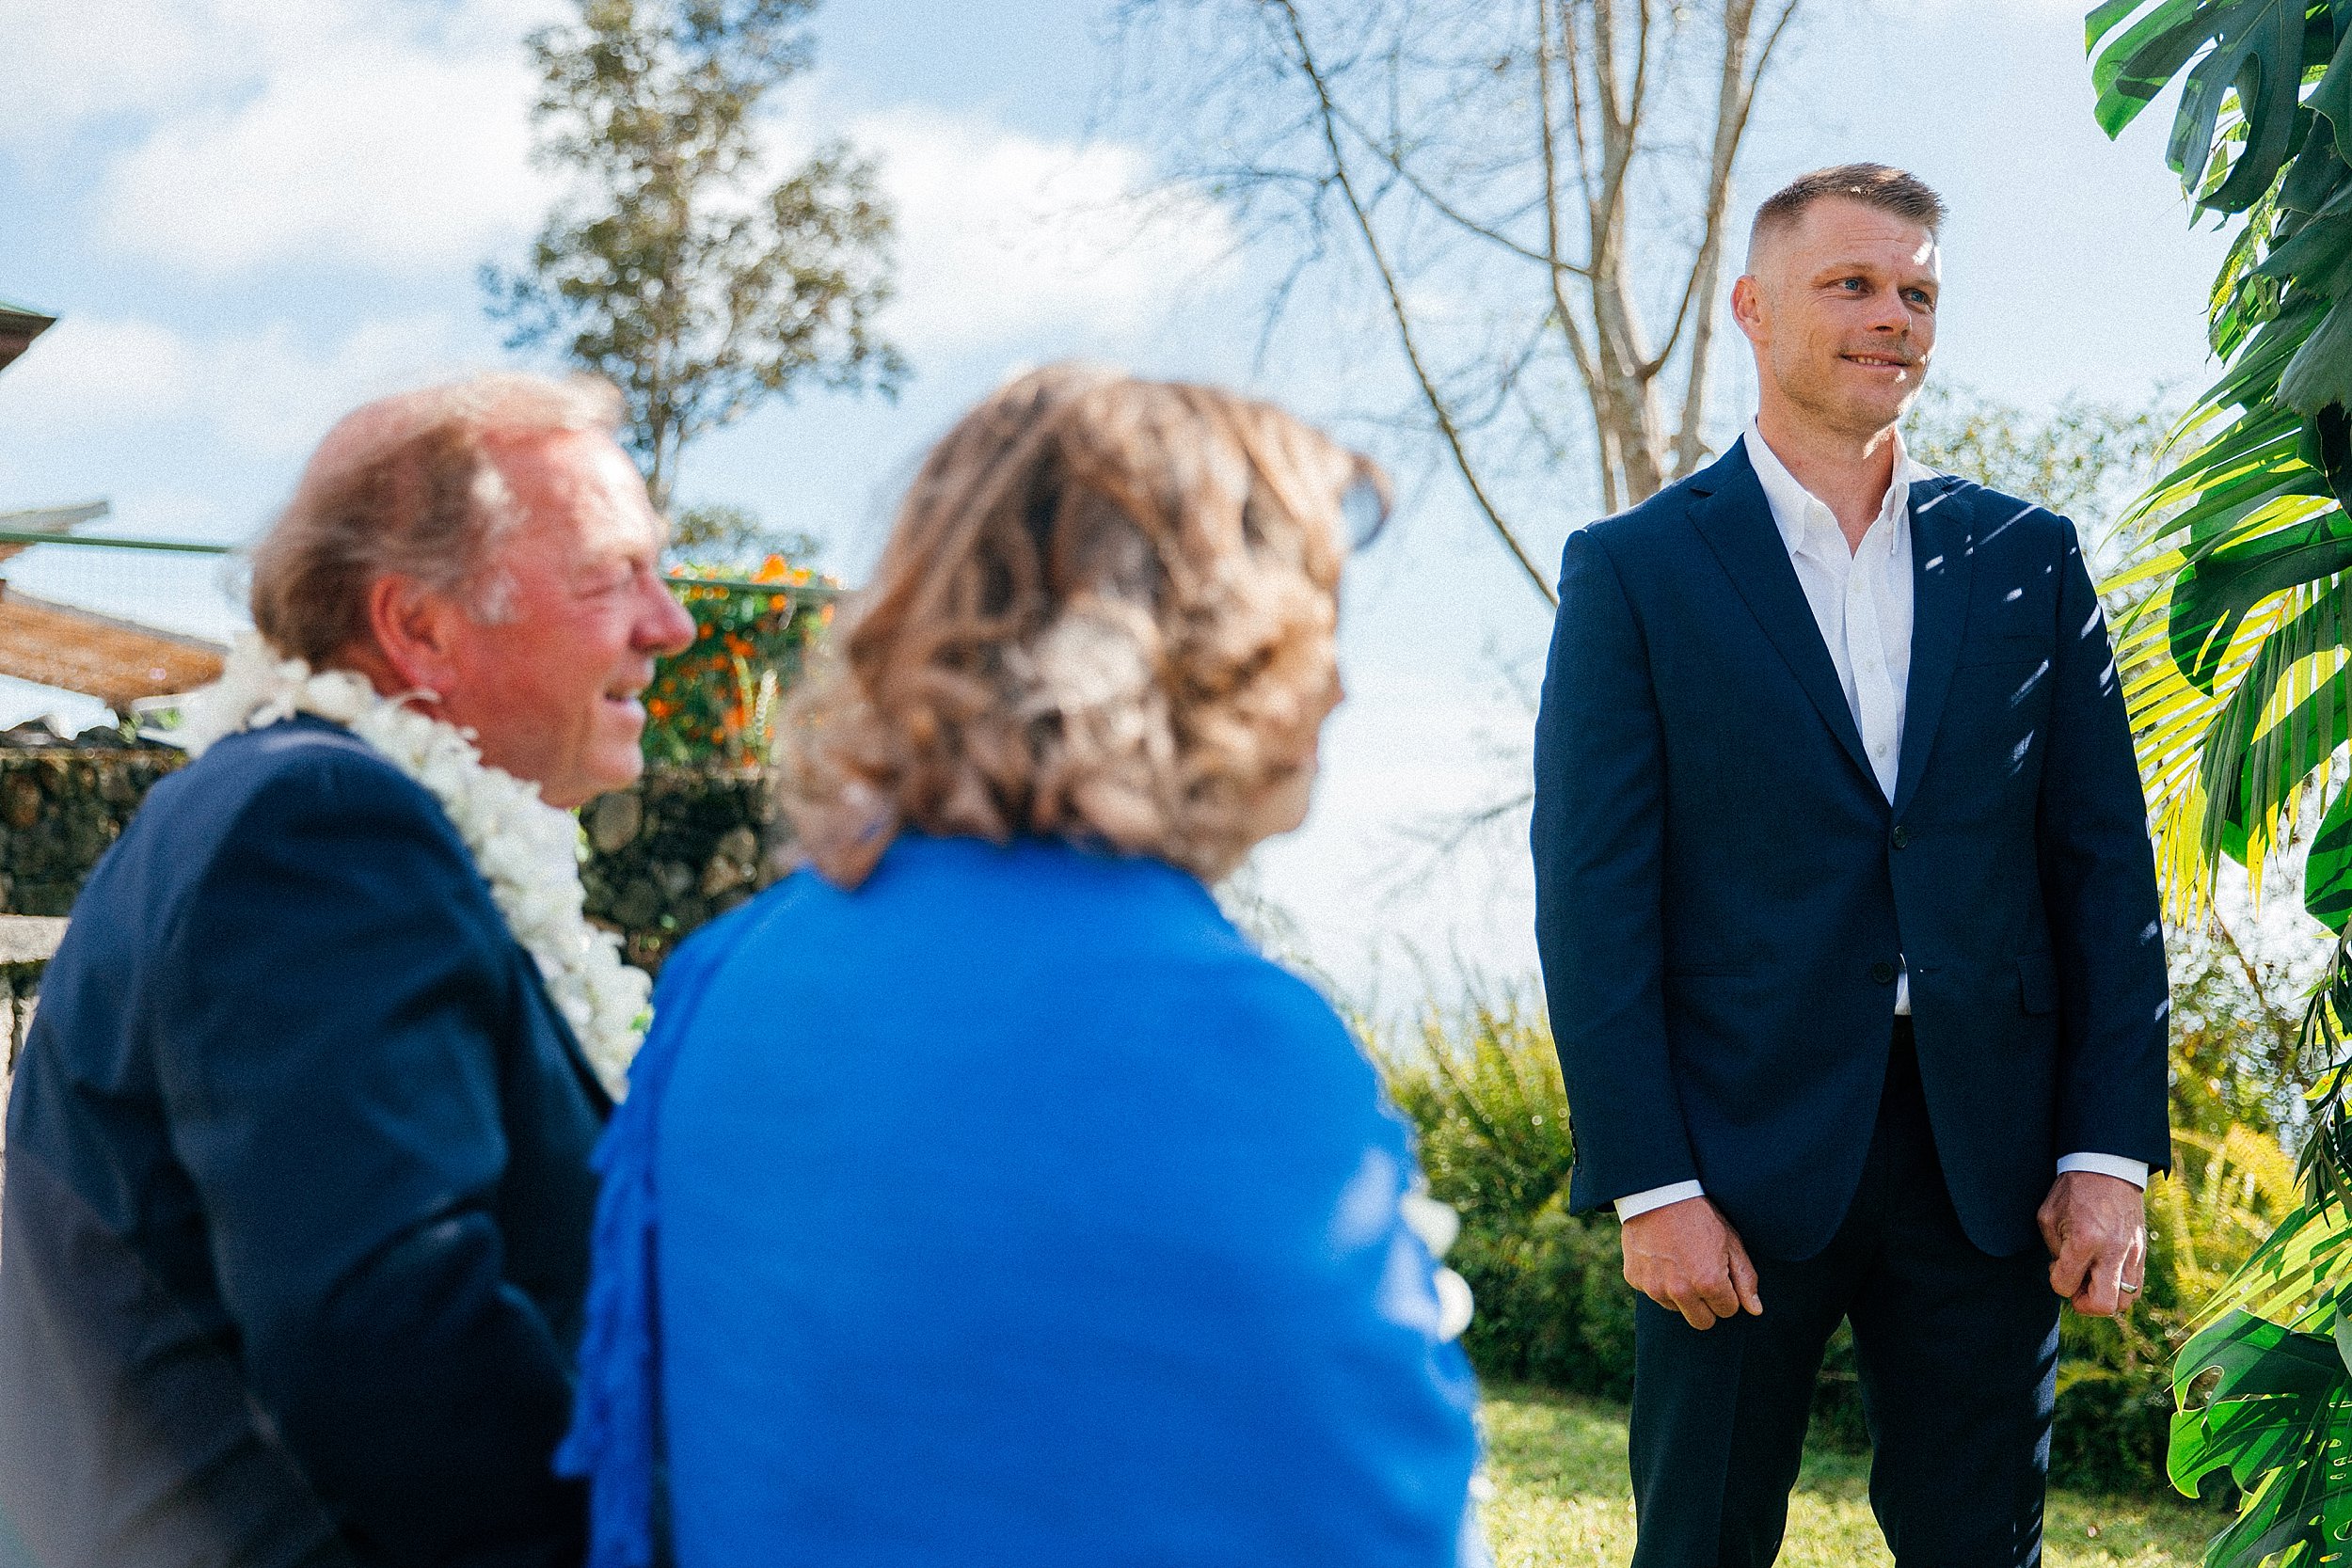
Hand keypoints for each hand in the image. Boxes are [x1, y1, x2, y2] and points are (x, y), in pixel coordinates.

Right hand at [1621, 1196, 1762, 1330]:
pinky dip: (1658, 1280)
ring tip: (1680, 1261)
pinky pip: (1652, 1292)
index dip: (1727, 1293)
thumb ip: (1745, 1280)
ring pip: (1676, 1308)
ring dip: (1681, 1294)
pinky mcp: (1634, 1279)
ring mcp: (1654, 1288)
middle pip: (1702, 1322)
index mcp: (1708, 1284)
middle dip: (1707, 1304)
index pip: (1728, 1311)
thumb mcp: (1731, 1242)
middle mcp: (1680, 1292)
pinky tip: (1661, 1256)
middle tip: (1702, 1274)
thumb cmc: (1699, 1216)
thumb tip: (1755, 1310)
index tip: (1720, 1274)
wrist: (1658, 1193)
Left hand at [2038, 1170, 2146, 1317]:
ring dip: (2104, 1297)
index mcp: (2085, 1240)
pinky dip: (2119, 1288)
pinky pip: (2136, 1287)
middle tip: (2075, 1285)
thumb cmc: (2073, 1190)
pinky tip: (2104, 1271)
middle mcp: (2113, 1251)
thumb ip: (2054, 1251)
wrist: (2108, 1167)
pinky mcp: (2143, 1253)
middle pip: (2103, 1306)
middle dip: (2083, 1304)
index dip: (2056, 1282)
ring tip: (2091, 1278)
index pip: (2066, 1285)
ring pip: (2125, 1302)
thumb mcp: (2049, 1216)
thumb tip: (2063, 1275)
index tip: (2055, 1267)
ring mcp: (2132, 1253)